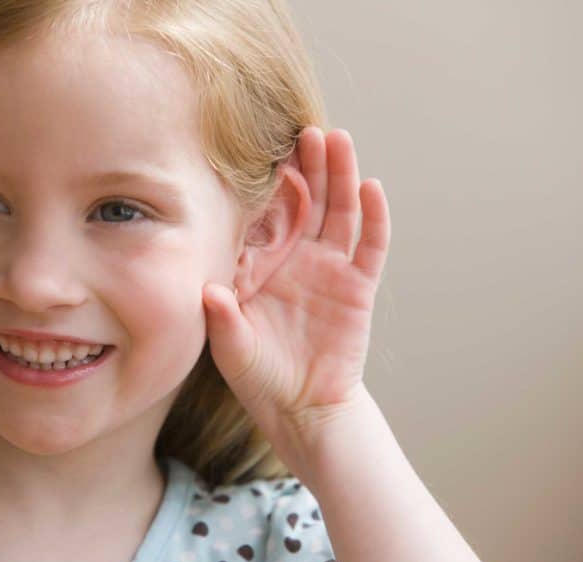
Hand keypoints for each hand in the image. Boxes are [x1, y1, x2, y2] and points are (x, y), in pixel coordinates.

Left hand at [202, 126, 390, 478]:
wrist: (302, 408)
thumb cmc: (260, 376)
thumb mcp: (231, 348)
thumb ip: (222, 318)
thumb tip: (208, 290)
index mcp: (262, 267)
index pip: (264, 216)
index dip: (265, 186)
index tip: (259, 152)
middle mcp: (297, 260)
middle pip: (305, 203)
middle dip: (306, 167)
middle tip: (304, 131)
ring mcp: (330, 270)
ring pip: (338, 213)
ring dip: (340, 177)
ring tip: (338, 140)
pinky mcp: (358, 287)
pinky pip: (370, 247)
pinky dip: (374, 218)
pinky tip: (372, 187)